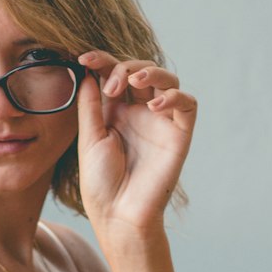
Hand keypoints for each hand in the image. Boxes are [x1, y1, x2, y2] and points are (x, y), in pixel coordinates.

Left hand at [75, 50, 196, 246]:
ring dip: (151, 72)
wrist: (119, 215)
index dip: (103, 60)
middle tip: (111, 84)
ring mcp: (160, 122)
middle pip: (140, 71)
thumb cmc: (101, 183)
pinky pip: (187, 105)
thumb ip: (91, 105)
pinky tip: (155, 105)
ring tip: (133, 82)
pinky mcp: (179, 135)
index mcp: (116, 113)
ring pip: (167, 80)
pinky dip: (174, 97)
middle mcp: (140, 114)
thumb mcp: (89, 138)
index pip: (114, 75)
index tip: (84, 57)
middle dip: (124, 68)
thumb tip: (87, 72)